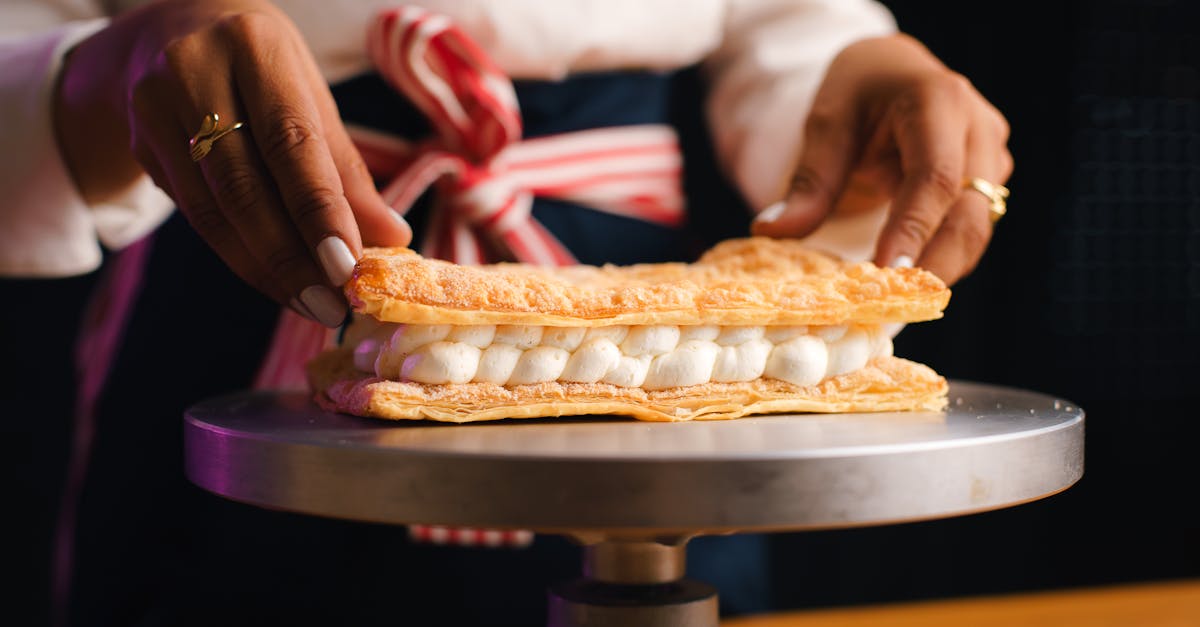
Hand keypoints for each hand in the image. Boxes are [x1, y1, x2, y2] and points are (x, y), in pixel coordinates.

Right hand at [53, 0, 411, 325]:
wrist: (171, 29)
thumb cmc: (262, 70)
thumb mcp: (310, 99)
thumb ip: (346, 170)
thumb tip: (391, 239)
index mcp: (254, 47)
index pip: (290, 142)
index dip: (320, 211)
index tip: (349, 268)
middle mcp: (195, 71)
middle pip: (245, 186)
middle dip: (292, 258)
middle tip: (333, 306)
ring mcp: (156, 107)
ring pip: (214, 211)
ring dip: (267, 269)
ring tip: (312, 305)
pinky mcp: (139, 143)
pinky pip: (195, 215)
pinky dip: (240, 255)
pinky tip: (275, 280)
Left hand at [751, 34, 1011, 285]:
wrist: (894, 72)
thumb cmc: (859, 92)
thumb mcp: (826, 122)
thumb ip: (809, 180)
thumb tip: (772, 230)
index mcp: (938, 100)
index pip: (934, 175)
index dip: (914, 229)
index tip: (889, 274)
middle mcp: (978, 127)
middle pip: (969, 212)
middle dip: (934, 265)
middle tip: (892, 306)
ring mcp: (992, 155)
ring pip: (977, 228)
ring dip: (940, 268)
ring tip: (895, 302)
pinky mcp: (990, 180)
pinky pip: (971, 228)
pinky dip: (941, 258)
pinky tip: (906, 283)